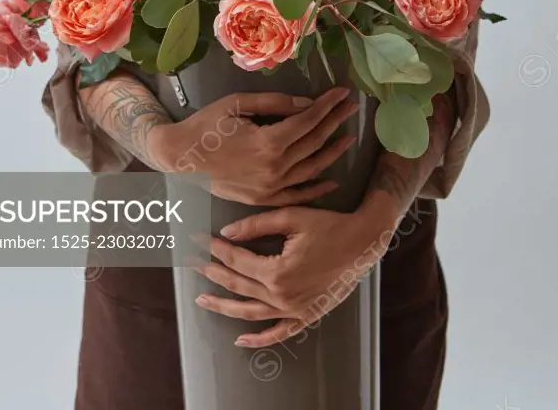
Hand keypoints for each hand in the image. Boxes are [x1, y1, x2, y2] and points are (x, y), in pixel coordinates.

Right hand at [149, 87, 358, 205]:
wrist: (181, 157)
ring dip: (332, 152)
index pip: (308, 121)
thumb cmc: (207, 124)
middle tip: (352, 108)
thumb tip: (308, 104)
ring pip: (311, 169)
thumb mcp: (238, 104)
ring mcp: (269, 187)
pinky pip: (297, 194)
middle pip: (313, 142)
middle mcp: (274, 168)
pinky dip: (316, 188)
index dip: (328, 105)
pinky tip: (331, 179)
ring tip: (349, 137)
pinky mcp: (263, 199)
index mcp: (268, 142)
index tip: (343, 93)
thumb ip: (276, 104)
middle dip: (335, 122)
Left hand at [191, 204, 395, 346]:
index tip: (201, 240)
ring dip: (225, 307)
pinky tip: (241, 339)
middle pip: (239, 286)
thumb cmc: (328, 226)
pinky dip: (259, 339)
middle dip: (214, 273)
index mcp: (277, 271)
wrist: (362, 242)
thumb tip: (226, 233)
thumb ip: (256, 225)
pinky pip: (279, 333)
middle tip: (194, 263)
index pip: (237, 260)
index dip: (216, 249)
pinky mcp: (306, 316)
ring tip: (203, 300)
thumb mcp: (291, 217)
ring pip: (251, 313)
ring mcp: (294, 310)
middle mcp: (283, 296)